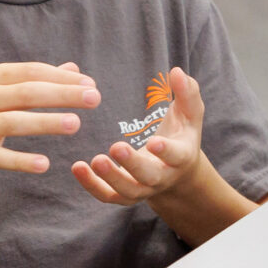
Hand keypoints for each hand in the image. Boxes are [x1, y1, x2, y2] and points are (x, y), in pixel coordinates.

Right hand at [0, 62, 99, 200]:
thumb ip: (32, 81)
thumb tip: (73, 69)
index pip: (31, 73)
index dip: (61, 77)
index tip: (90, 84)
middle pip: (27, 93)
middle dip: (62, 94)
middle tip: (94, 98)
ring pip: (14, 122)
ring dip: (45, 122)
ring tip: (75, 124)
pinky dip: (20, 161)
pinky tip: (43, 164)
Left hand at [72, 66, 208, 206]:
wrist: (176, 171)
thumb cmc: (180, 134)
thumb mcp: (190, 114)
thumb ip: (187, 93)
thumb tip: (176, 72)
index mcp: (181, 157)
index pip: (176, 156)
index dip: (166, 152)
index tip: (153, 142)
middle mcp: (162, 177)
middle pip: (149, 177)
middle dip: (132, 165)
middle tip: (115, 148)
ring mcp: (142, 188)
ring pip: (127, 191)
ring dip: (110, 178)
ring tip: (94, 160)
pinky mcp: (124, 194)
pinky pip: (107, 195)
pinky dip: (92, 185)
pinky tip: (77, 167)